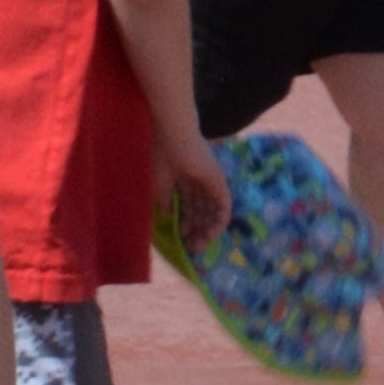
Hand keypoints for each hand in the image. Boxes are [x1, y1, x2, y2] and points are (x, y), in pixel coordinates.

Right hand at [161, 134, 233, 253]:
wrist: (173, 138)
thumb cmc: (161, 159)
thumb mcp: (159, 187)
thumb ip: (166, 203)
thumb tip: (170, 217)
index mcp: (182, 177)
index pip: (187, 204)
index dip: (184, 221)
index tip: (179, 237)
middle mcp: (198, 180)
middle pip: (200, 210)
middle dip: (195, 229)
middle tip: (190, 246)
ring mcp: (210, 182)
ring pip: (212, 211)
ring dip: (207, 229)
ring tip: (198, 244)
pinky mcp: (220, 183)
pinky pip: (224, 208)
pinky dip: (219, 223)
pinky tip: (210, 235)